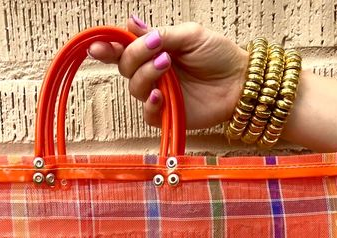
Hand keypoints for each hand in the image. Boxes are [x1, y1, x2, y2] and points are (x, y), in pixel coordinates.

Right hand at [88, 17, 248, 129]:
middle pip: (125, 67)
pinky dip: (150, 104)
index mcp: (154, 50)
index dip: (108, 48)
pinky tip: (159, 95)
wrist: (239, 82)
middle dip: (135, 57)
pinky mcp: (166, 115)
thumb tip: (130, 22)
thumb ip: (160, 33)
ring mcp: (158, 94)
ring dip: (146, 75)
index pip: (124, 49)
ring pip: (135, 88)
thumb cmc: (218, 55)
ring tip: (167, 66)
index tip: (97, 47)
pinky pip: (147, 113)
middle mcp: (152, 72)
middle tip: (157, 50)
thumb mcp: (189, 34)